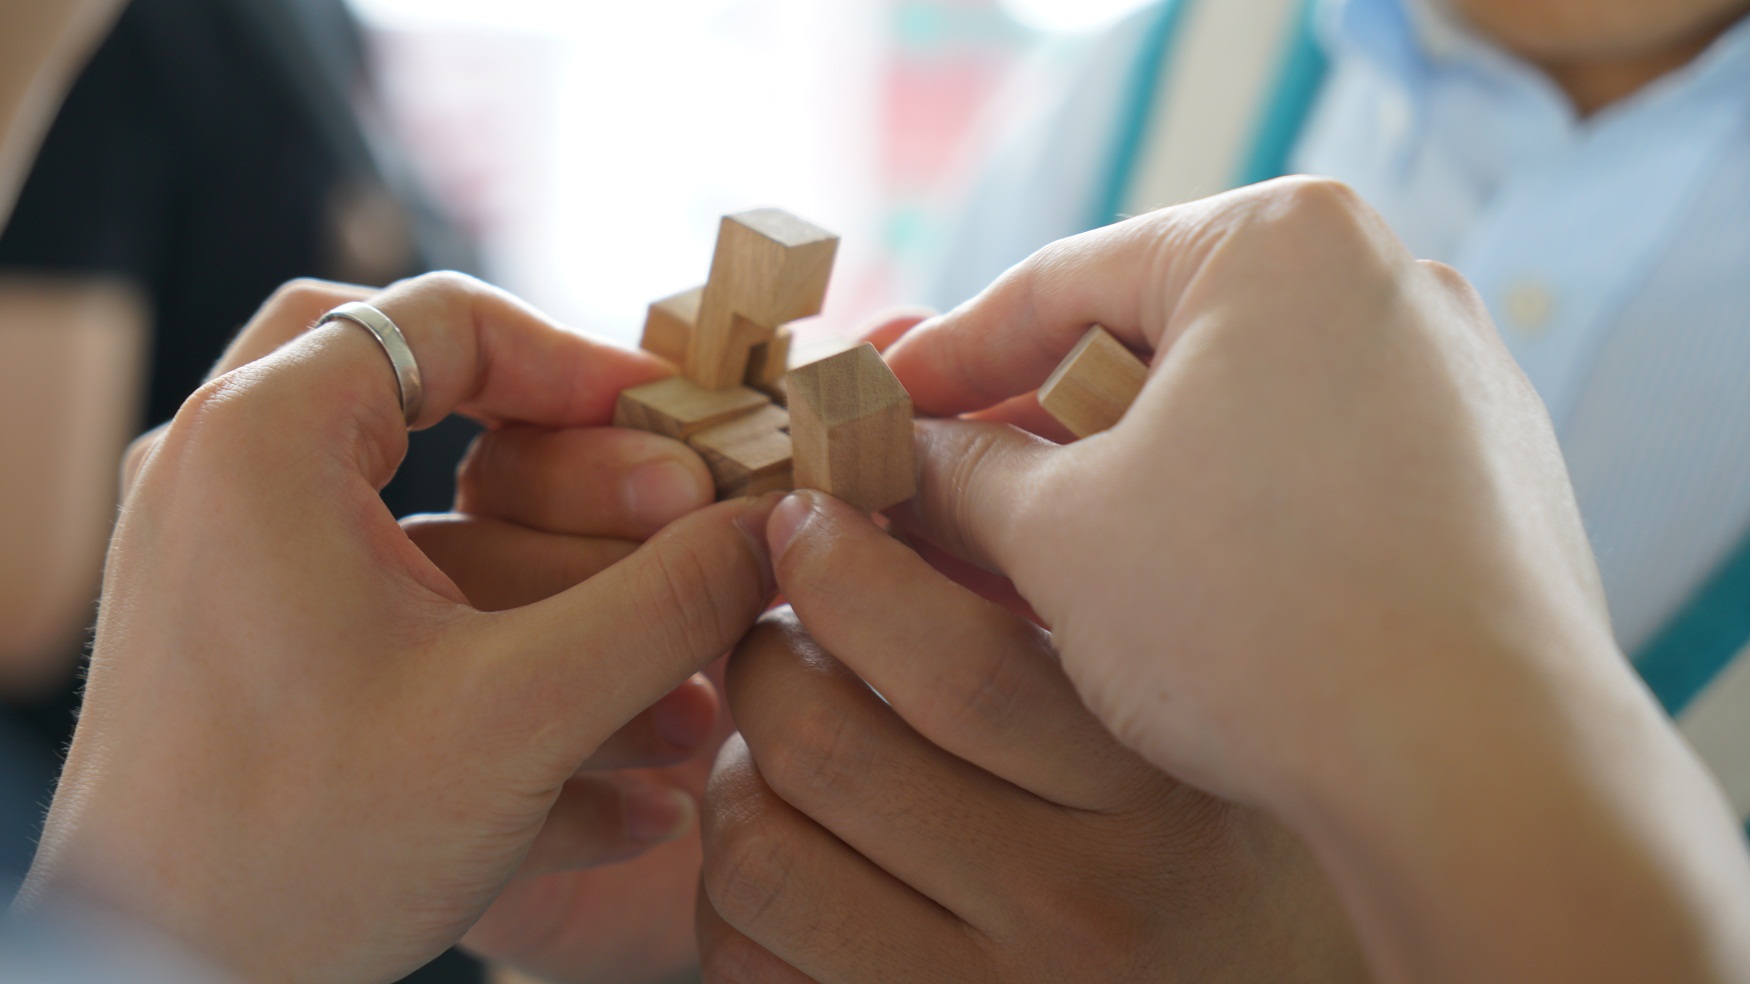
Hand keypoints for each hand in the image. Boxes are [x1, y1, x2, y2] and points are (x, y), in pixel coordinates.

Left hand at [16, 274, 777, 982]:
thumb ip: (669, 604)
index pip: (446, 320)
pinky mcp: (251, 649)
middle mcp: (226, 478)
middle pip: (430, 395)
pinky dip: (501, 662)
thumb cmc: (300, 851)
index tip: (682, 431)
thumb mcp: (520, 716)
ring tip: (684, 696)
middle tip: (679, 522)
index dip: (585, 366)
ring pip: (427, 522)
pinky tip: (625, 784)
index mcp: (263, 441)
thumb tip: (780, 528)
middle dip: (577, 477)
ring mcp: (228, 565)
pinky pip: (397, 617)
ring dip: (563, 594)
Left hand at [695, 492, 1365, 982]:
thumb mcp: (1200, 734)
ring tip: (776, 753)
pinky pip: (751, 964)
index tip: (809, 520)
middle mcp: (1077, 909)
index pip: (958, 666)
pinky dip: (734, 899)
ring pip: (761, 857)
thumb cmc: (1236, 860)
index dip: (843, 572)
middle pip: (827, 748)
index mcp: (1157, 794)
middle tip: (777, 632)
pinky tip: (797, 857)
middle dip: (761, 660)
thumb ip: (1079, 630)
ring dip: (733, 778)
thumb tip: (896, 499)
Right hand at [877, 178, 1749, 981]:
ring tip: (1038, 557)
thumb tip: (903, 459)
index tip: (875, 412)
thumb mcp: (1061, 536)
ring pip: (1235, 411)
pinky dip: (1225, 513)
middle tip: (946, 493)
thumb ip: (962, 476)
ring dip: (1126, 478)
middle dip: (1037, 428)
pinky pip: (1317, 466)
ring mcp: (1452, 379)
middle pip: (1152, 340)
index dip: (944, 360)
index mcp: (1278, 241)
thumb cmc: (1260, 622)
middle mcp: (1386, 279)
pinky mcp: (1487, 474)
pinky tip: (1162, 592)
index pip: (1056, 283)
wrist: (1481, 772)